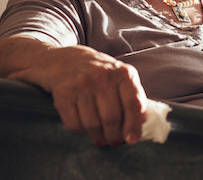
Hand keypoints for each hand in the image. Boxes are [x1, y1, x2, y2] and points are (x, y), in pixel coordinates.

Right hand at [13, 44, 147, 145]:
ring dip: (98, 136)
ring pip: (93, 124)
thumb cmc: (99, 73)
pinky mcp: (63, 94)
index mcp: (123, 73)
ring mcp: (81, 85)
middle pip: (112, 117)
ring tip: (101, 139)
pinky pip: (74, 124)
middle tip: (114, 141)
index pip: (133, 103)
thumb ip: (132, 96)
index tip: (132, 139)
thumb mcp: (120, 76)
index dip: (134, 124)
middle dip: (115, 135)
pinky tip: (85, 128)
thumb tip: (139, 125)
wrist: (64, 61)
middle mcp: (102, 77)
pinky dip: (81, 131)